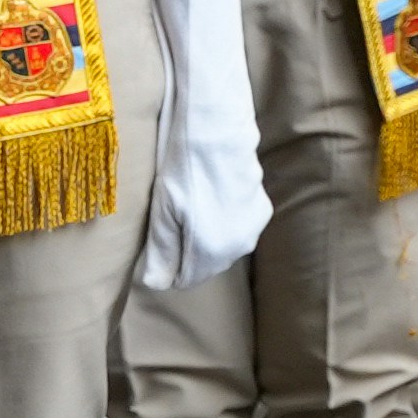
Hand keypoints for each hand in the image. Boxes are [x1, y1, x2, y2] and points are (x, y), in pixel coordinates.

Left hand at [139, 109, 268, 295]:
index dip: (168, 269)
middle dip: (188, 255)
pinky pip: (237, 231)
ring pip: (223, 249)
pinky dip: (223, 224)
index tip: (158, 245)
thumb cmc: (183, 171)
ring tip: (191, 209)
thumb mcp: (162, 213)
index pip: (184, 280)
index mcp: (211, 252)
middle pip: (206, 266)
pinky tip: (211, 200)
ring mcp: (254, 229)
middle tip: (171, 223)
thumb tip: (154, 285)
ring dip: (207, 240)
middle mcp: (239, 247)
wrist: (218, 132)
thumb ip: (162, 254)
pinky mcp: (263, 210)